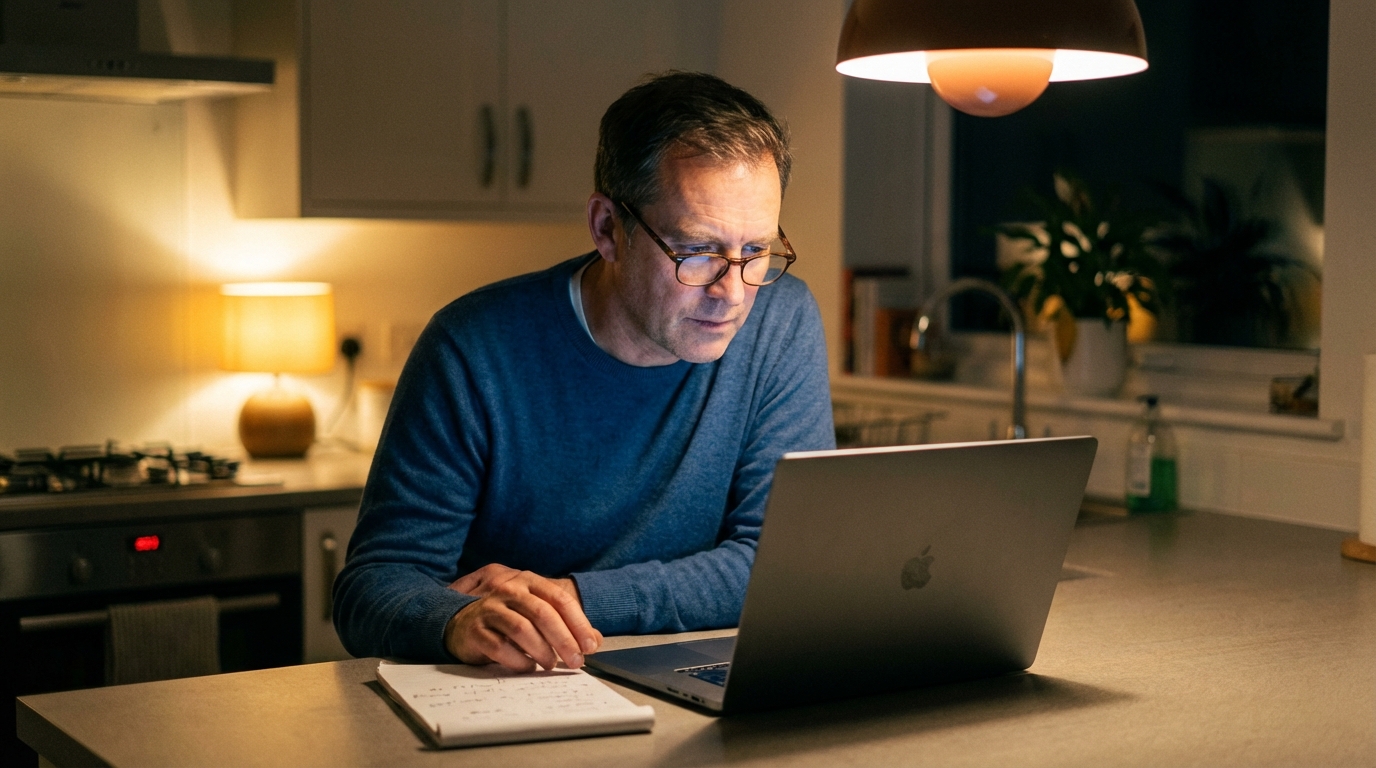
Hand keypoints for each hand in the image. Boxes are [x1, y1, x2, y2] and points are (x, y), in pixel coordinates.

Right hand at [444, 564, 602, 670]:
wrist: (461, 622)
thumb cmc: (506, 619)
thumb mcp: (537, 614)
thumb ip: (566, 625)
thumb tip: (595, 641)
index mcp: (529, 582)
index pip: (559, 599)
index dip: (578, 623)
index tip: (590, 645)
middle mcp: (509, 591)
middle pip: (543, 613)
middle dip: (564, 640)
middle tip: (576, 661)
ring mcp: (490, 609)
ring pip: (522, 629)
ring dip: (542, 651)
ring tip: (550, 664)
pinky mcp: (475, 630)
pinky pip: (500, 647)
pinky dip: (518, 660)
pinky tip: (527, 667)